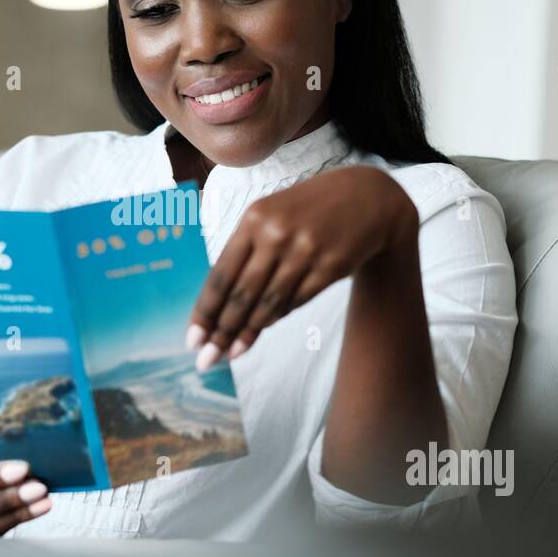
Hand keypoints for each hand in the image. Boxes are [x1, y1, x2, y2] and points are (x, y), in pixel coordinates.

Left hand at [185, 166, 415, 367]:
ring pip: (269, 304)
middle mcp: (277, 234)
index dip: (205, 311)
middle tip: (207, 359)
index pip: (221, 275)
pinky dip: (277, 317)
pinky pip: (297, 302)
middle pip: (242, 295)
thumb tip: (219, 307)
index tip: (192, 339)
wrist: (365, 198)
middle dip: (221, 332)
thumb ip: (244, 254)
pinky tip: (263, 329)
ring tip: (231, 353)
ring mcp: (306, 251)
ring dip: (247, 333)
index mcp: (254, 219)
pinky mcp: (331, 266)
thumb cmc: (305, 211)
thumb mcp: (269, 218)